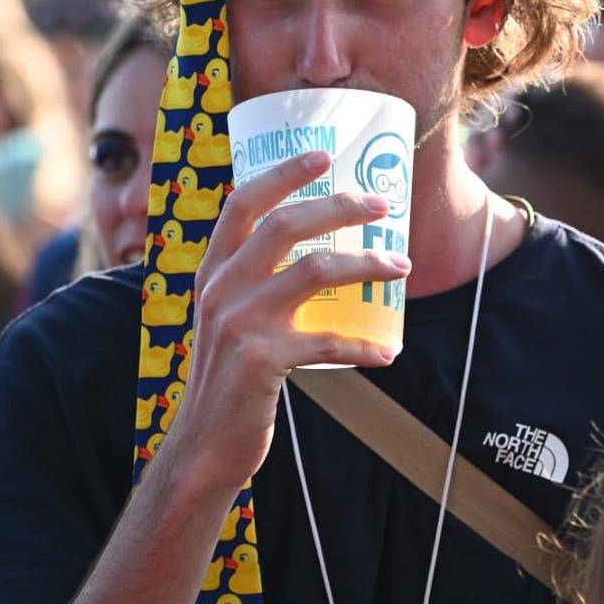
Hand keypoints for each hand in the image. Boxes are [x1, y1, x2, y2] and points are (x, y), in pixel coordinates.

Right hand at [155, 151, 410, 494]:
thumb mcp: (227, 321)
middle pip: (287, 225)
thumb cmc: (228, 381)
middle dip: (341, 206)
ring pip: (314, 270)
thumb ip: (254, 287)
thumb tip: (316, 256)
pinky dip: (365, 344)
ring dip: (366, 264)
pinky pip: (328, 341)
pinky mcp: (261, 361)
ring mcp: (238, 323)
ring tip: (400, 266)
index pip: (242, 204)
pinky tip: (387, 351)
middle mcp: (220, 289)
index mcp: (211, 273)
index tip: (324, 155)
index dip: (283, 174)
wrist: (203, 448)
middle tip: (382, 205)